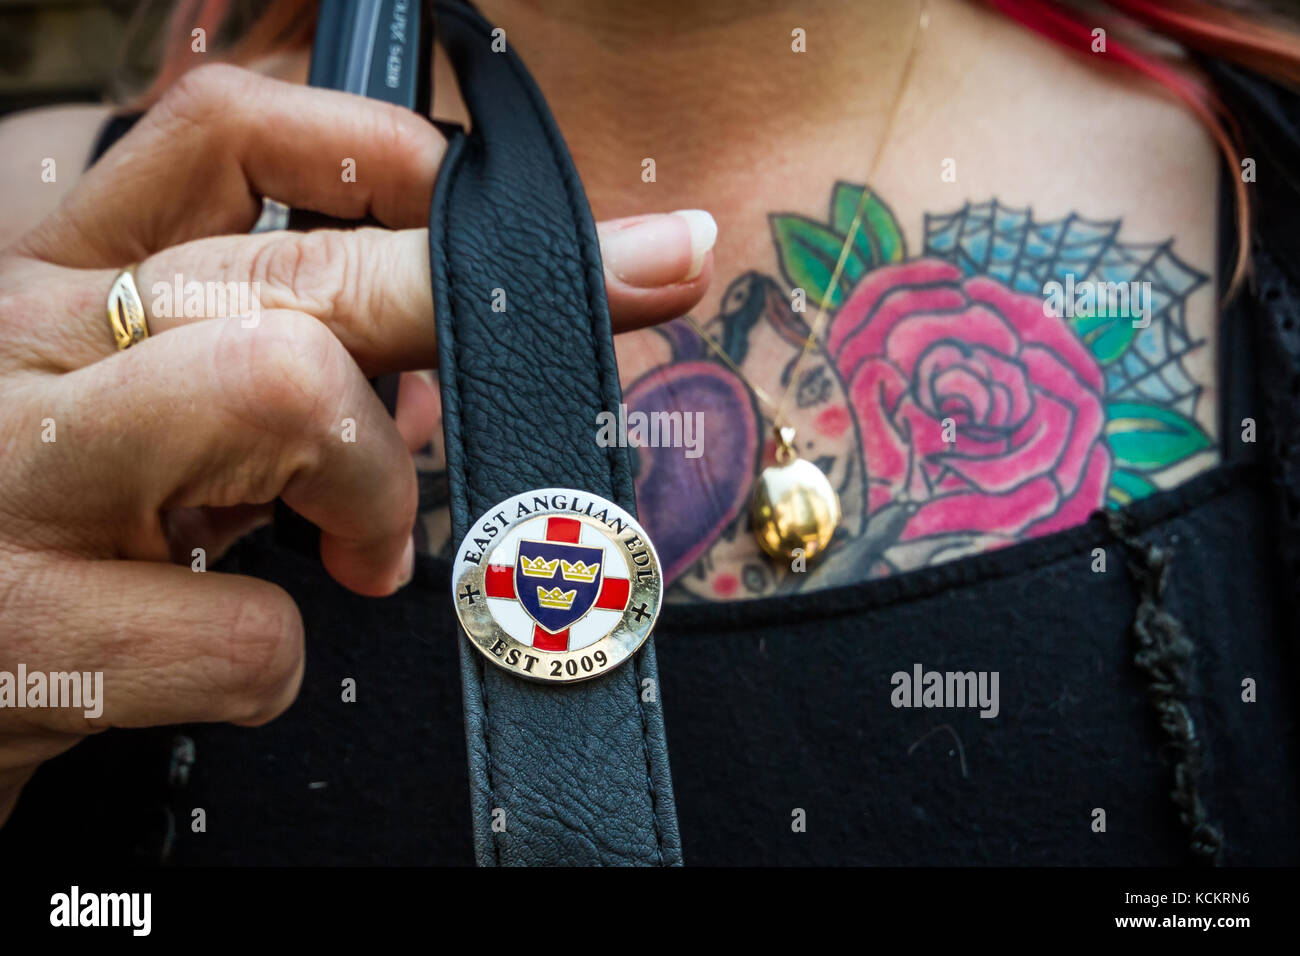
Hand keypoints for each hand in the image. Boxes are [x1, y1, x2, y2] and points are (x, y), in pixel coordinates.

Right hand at [0, 64, 713, 823]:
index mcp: (58, 282)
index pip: (222, 138)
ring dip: (373, 485)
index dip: (387, 153)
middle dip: (472, 299)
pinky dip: (279, 657)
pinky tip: (230, 664)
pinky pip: (254, 627)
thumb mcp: (108, 407)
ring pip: (285, 386)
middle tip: (635, 291)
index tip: (500, 208)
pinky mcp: (37, 634)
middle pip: (300, 269)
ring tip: (362, 555)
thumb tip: (427, 363)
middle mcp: (30, 348)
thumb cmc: (27, 539)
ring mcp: (24, 483)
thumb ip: (235, 349)